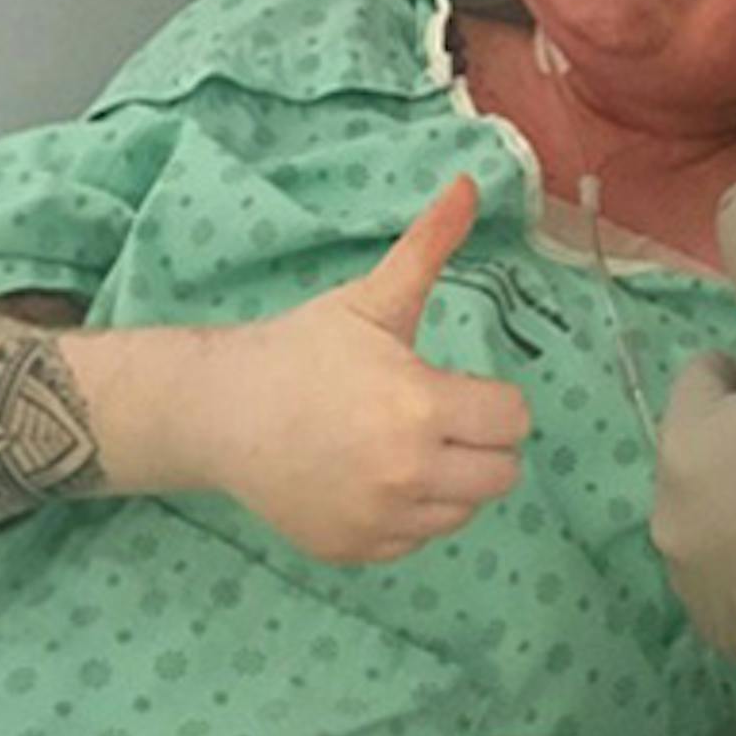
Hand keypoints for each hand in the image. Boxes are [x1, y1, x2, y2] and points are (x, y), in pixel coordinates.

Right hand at [193, 177, 532, 563]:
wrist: (223, 413)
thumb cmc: (306, 349)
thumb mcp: (372, 297)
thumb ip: (429, 246)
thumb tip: (470, 183)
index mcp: (420, 409)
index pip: (513, 420)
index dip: (494, 400)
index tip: (459, 387)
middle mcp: (405, 475)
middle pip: (501, 474)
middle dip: (483, 443)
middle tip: (442, 418)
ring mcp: (378, 521)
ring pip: (464, 512)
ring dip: (451, 480)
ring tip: (407, 444)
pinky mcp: (354, 551)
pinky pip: (419, 540)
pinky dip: (411, 514)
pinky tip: (378, 477)